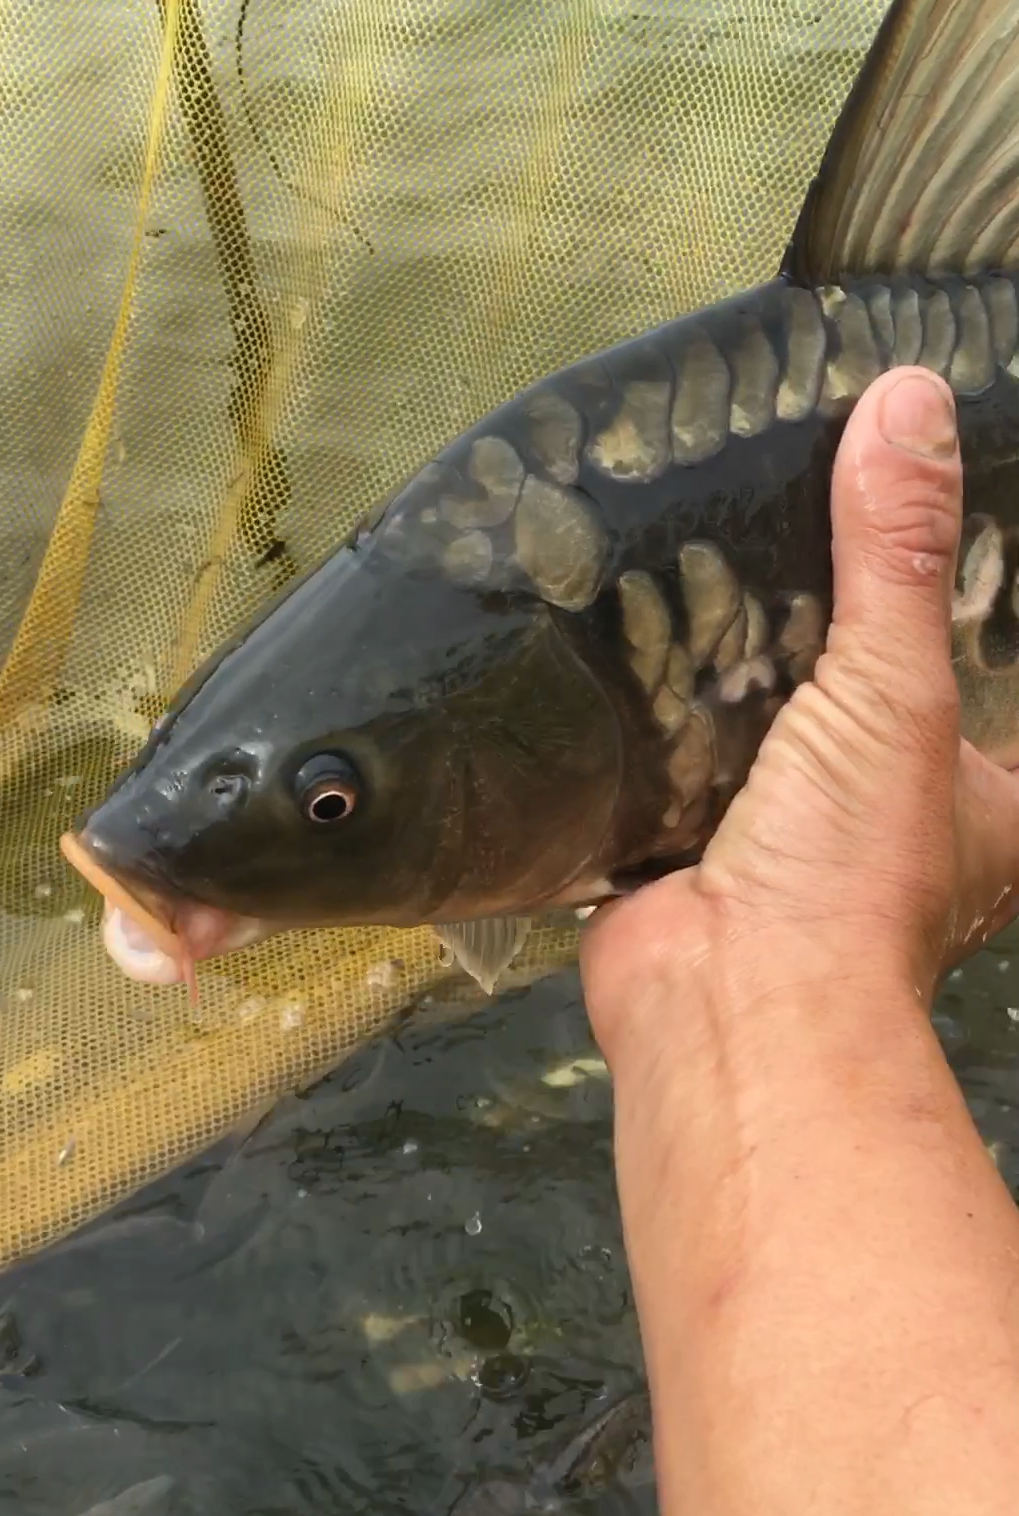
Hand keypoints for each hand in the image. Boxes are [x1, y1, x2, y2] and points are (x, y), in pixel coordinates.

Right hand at [583, 367, 1018, 1060]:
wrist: (724, 1005)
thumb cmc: (850, 880)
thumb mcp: (897, 693)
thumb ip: (899, 557)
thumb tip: (911, 406)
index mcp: (985, 792)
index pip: (992, 666)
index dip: (967, 589)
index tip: (923, 503)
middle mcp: (891, 813)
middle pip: (874, 678)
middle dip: (838, 609)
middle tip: (804, 495)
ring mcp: (788, 827)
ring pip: (773, 710)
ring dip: (742, 651)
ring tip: (713, 536)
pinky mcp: (695, 839)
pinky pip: (684, 748)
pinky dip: (664, 700)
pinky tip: (636, 625)